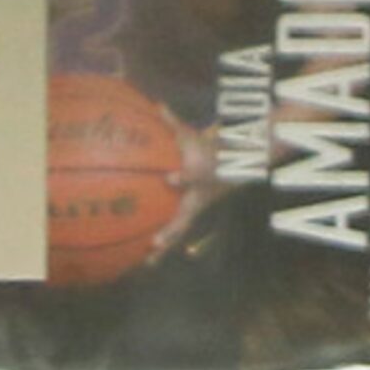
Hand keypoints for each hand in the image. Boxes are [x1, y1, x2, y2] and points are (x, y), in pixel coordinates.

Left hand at [159, 115, 224, 256]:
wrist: (229, 167)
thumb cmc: (204, 148)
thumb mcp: (191, 135)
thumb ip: (173, 122)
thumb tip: (157, 105)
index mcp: (201, 177)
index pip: (195, 178)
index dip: (184, 178)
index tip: (171, 179)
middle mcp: (198, 198)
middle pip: (185, 219)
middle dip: (170, 231)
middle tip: (154, 244)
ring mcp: (194, 210)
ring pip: (179, 232)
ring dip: (164, 248)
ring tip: (146, 265)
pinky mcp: (189, 215)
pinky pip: (172, 231)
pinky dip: (159, 244)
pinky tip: (140, 255)